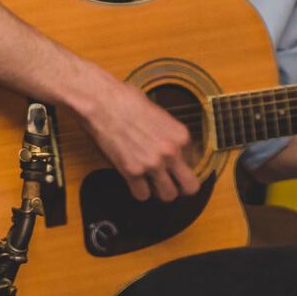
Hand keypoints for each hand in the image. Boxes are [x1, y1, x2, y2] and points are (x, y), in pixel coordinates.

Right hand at [78, 78, 200, 202]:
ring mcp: (152, 164)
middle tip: (172, 183)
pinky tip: (134, 182)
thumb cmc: (126, 100)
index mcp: (181, 136)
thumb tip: (168, 142)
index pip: (194, 162)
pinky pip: (142, 195)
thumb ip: (167, 132)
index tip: (173, 164)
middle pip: (189, 186)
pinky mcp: (131, 171)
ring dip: (160, 191)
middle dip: (182, 187)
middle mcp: (171, 153)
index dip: (182, 163)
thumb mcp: (158, 112)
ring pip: (168, 195)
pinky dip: (138, 191)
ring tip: (152, 184)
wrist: (102, 102)